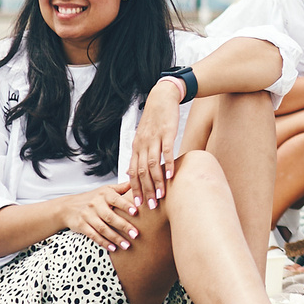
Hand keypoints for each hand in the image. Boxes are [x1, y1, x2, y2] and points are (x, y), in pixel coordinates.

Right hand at [59, 185, 141, 252]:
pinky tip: (114, 248)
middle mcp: (95, 204)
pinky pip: (94, 235)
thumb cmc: (92, 198)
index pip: (116, 199)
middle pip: (110, 216)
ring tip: (127, 245)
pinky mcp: (81, 226)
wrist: (68, 206)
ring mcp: (87, 215)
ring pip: (102, 228)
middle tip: (136, 234)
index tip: (135, 212)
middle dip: (124, 226)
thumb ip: (122, 187)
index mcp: (104, 194)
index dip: (125, 205)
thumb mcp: (106, 189)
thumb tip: (136, 181)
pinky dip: (104, 243)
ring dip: (115, 238)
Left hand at [127, 77, 186, 208]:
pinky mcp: (167, 133)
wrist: (162, 98)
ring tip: (161, 195)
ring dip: (156, 181)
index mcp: (136, 147)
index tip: (137, 204)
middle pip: (141, 171)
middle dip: (145, 190)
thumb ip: (139, 155)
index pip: (133, 172)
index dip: (135, 189)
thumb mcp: (143, 138)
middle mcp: (142, 144)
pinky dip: (168, 164)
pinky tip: (171, 175)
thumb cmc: (154, 120)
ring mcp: (154, 139)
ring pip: (152, 164)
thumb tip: (132, 173)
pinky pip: (166, 151)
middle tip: (150, 206)